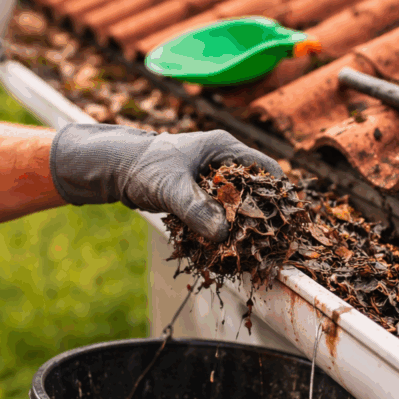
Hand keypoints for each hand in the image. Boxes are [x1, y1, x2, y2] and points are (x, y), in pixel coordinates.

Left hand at [50, 124, 283, 240]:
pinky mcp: (200, 195)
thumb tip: (223, 234)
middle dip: (260, 215)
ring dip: (240, 226)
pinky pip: (219, 213)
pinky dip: (221, 229)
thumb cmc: (143, 167)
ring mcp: (211, 179)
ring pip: (237, 205)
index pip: (266, 168)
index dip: (278, 194)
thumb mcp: (171, 188)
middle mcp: (223, 161)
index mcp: (224, 148)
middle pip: (255, 190)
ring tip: (248, 250)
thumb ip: (196, 209)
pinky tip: (223, 247)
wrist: (114, 170)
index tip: (283, 220)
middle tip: (266, 242)